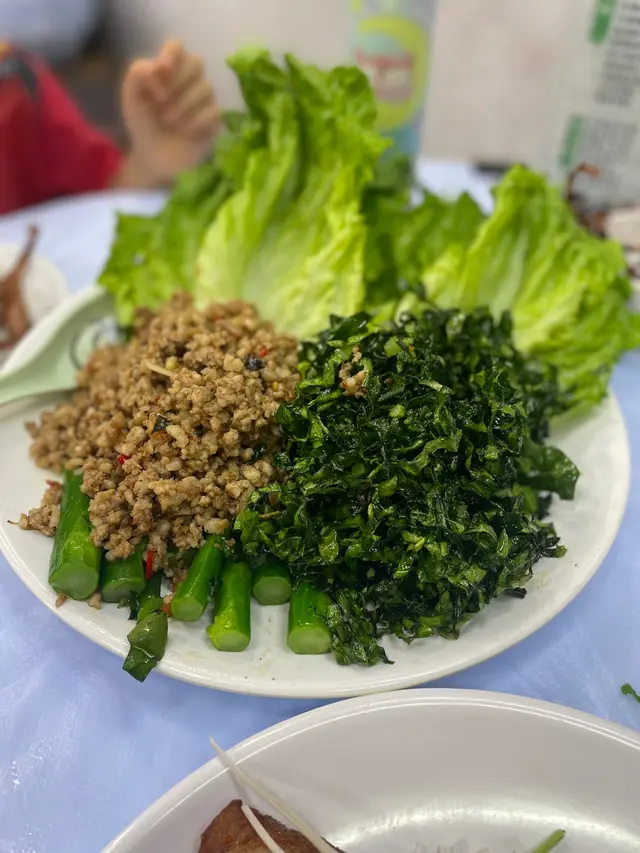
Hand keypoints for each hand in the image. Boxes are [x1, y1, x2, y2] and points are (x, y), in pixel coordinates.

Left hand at [118, 40, 218, 187]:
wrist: (152, 157)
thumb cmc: (143, 124)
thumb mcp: (131, 97)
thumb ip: (137, 73)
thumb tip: (158, 69)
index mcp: (170, 69)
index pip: (177, 46)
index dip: (171, 56)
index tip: (161, 72)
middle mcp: (191, 79)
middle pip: (196, 62)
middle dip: (176, 83)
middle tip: (159, 102)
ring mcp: (205, 99)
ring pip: (205, 87)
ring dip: (183, 106)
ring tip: (168, 122)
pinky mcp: (215, 120)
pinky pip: (213, 111)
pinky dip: (195, 121)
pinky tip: (185, 132)